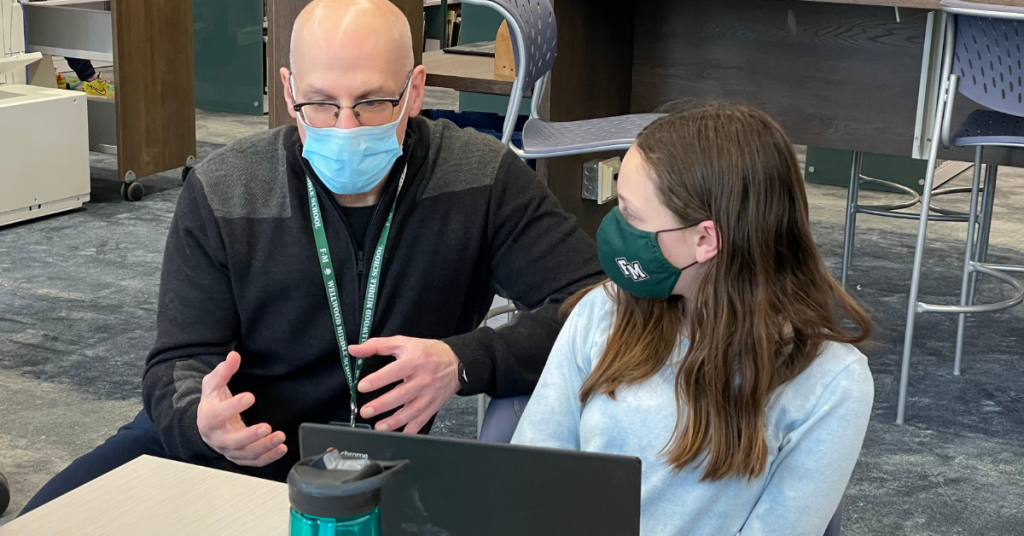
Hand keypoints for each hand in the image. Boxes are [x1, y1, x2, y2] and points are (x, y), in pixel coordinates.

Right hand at [197, 351, 286, 466]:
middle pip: (232, 442)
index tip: (249, 397)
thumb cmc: (212, 403)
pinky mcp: (240, 456)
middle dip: (250, 436)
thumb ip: (223, 371)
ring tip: (280, 437)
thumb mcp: (213, 385)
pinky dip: (268, 457)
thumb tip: (234, 356)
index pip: (217, 415)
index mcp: (208, 419)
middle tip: (266, 428)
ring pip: (245, 454)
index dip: (232, 407)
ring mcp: (229, 450)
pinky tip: (281, 448)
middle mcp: (218, 438)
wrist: (208, 424)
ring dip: (264, 447)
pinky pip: (254, 462)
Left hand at [349, 336, 460, 433]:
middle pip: (402, 394)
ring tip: (379, 427)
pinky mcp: (432, 406)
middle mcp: (422, 379)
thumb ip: (377, 346)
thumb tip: (354, 349)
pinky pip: (422, 420)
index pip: (394, 372)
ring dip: (395, 421)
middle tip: (366, 411)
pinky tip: (399, 433)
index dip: (378, 380)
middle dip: (382, 404)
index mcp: (414, 361)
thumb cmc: (427, 352)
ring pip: (412, 411)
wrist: (456, 362)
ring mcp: (428, 395)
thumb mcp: (403, 343)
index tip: (363, 386)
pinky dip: (411, 430)